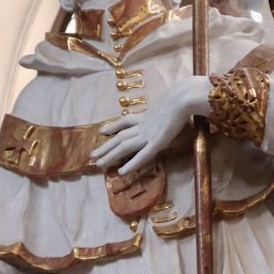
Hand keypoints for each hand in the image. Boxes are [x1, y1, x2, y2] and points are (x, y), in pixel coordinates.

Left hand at [90, 76, 209, 176]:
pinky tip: (122, 172)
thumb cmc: (179, 101)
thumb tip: (164, 115)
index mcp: (145, 117)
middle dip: (105, 147)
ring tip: (99, 165)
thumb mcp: (166, 106)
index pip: (125, 122)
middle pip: (119, 137)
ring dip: (110, 156)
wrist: (181, 100)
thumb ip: (161, 113)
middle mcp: (142, 126)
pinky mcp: (156, 143)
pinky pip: (141, 156)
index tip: (102, 132)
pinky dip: (131, 164)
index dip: (112, 126)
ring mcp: (148, 135)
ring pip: (124, 146)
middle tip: (92, 156)